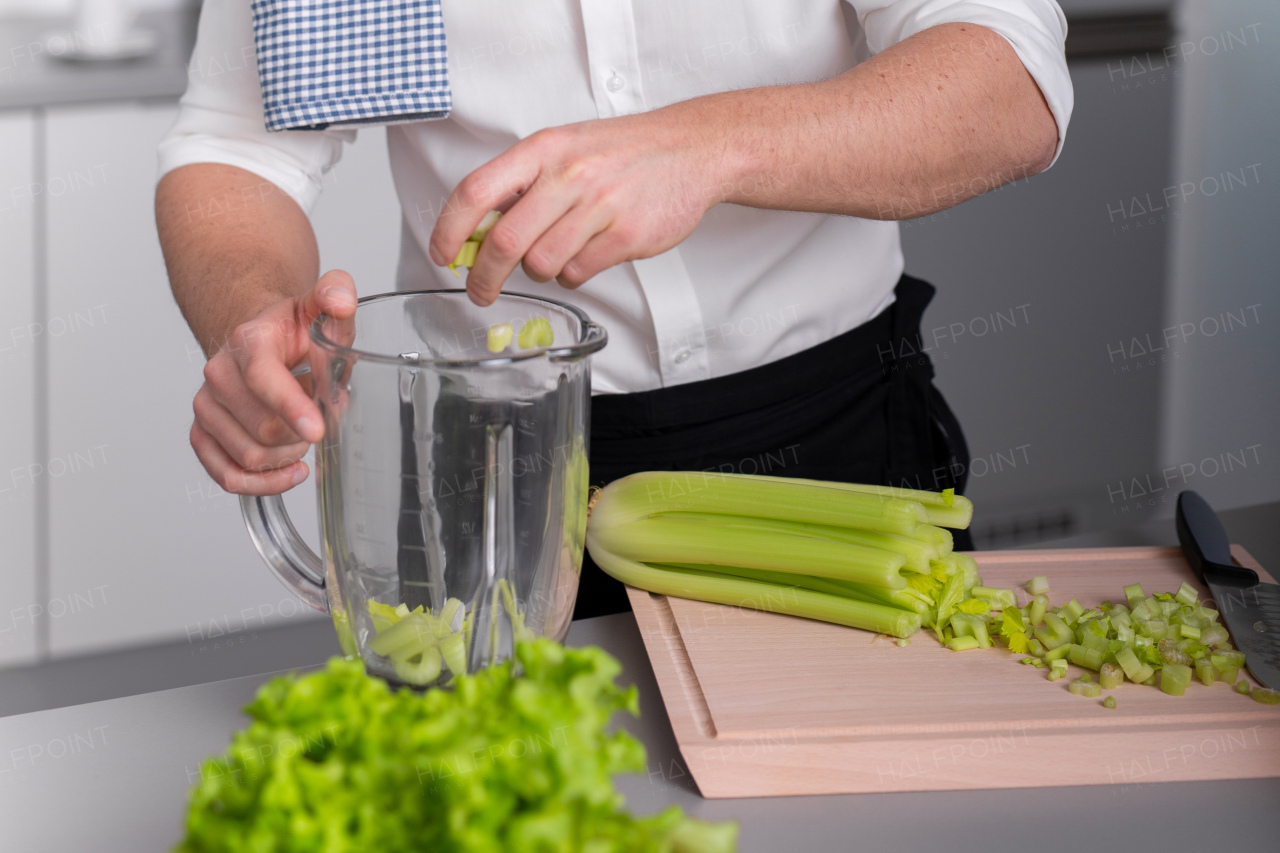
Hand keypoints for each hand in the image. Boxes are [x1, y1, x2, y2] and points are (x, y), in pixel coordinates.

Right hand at [190, 270, 356, 494]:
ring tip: (302, 440)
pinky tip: (290, 471)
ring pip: (248, 456)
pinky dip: (263, 483)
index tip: (317, 429)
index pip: (262, 378)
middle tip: (318, 422)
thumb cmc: (293, 331)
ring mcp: (206, 407)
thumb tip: (341, 298)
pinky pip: (226, 476)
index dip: (291, 407)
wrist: (261, 341)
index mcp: (249, 342)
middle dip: (301, 435)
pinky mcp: (202, 434)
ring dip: (286, 457)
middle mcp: (218, 375)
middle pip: (263, 428)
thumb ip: (335, 293)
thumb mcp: (320, 307)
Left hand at [428, 108, 728, 305]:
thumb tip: (478, 231)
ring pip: (541, 263)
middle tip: (480, 292)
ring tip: (554, 257)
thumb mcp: (564, 148)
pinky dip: (573, 274)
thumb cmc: (623, 152)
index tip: (442, 255)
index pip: (476, 191)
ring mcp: (598, 206)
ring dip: (539, 271)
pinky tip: (587, 254)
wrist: (692, 150)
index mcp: (542, 149)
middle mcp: (567, 175)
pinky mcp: (625, 236)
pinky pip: (578, 273)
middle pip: (504, 241)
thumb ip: (523, 183)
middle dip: (484, 277)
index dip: (450, 230)